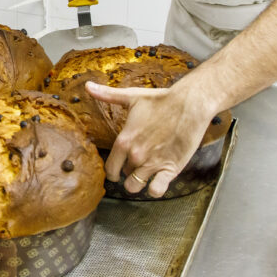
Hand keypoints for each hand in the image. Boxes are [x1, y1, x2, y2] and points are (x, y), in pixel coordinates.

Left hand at [88, 80, 215, 197]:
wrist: (189, 104)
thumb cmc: (161, 100)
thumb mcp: (131, 96)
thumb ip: (107, 95)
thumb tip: (88, 86)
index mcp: (124, 141)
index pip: (109, 168)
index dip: (112, 171)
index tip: (117, 170)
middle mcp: (136, 155)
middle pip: (124, 177)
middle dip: (128, 173)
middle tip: (135, 167)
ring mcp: (153, 163)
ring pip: (136, 186)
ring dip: (139, 183)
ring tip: (146, 175)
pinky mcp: (170, 168)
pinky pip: (156, 190)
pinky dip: (155, 189)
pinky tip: (158, 180)